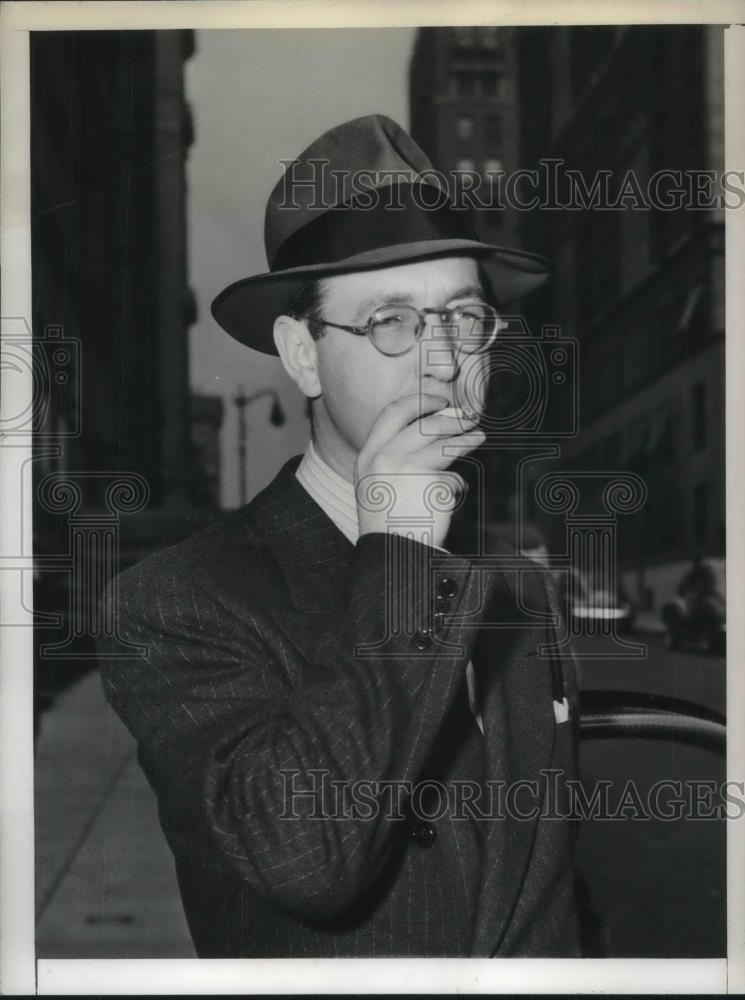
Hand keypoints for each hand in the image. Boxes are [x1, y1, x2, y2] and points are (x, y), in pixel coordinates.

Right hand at [354, 393, 485, 547]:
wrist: (393, 556)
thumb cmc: (388, 524)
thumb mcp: (378, 484)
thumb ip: (395, 456)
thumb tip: (435, 427)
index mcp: (367, 455)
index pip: (392, 412)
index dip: (419, 401)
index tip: (439, 402)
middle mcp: (383, 457)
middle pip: (424, 424)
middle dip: (450, 419)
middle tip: (468, 419)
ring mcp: (406, 469)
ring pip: (444, 445)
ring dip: (465, 440)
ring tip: (479, 438)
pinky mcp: (431, 483)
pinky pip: (452, 478)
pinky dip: (456, 487)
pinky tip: (454, 496)